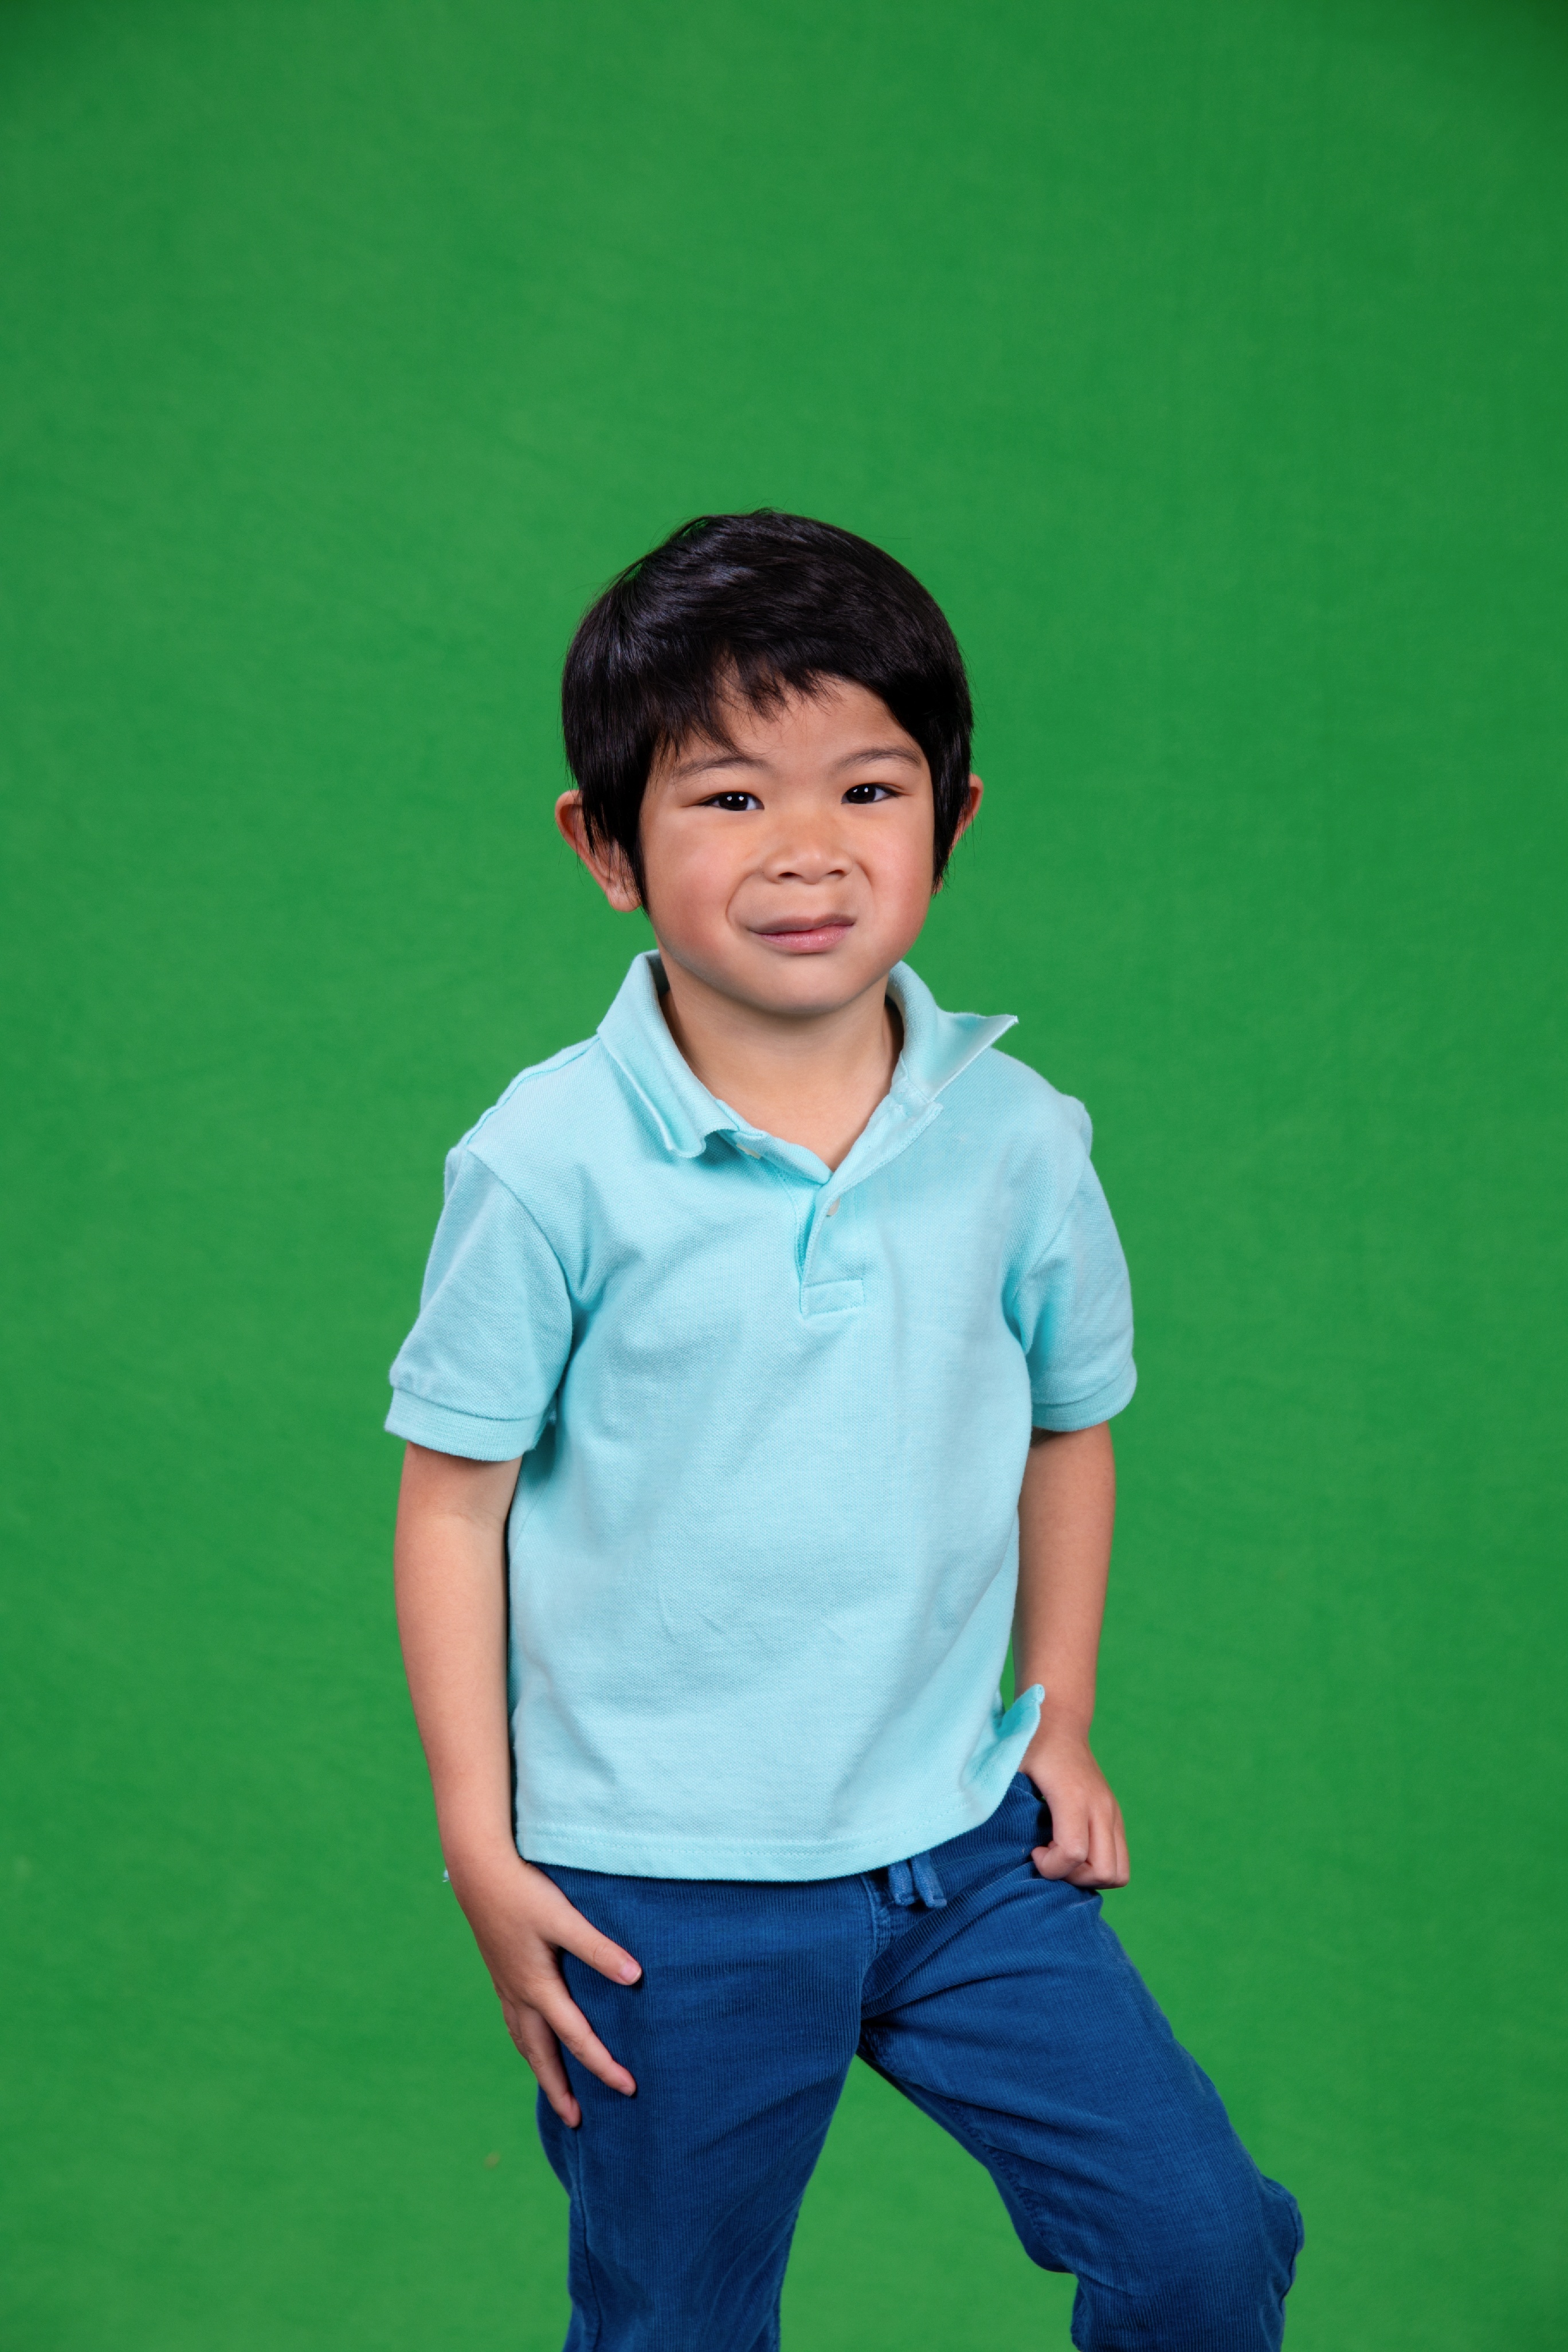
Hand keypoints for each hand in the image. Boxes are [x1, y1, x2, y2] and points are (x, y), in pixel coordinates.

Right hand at [449, 1848, 642, 2125]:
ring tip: (554, 2088)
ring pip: (524, 2040)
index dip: (604, 2065)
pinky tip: (530, 2037)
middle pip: (541, 2054)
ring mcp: (505, 1984)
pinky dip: (525, 2041)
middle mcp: (519, 1994)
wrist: (477, 1871)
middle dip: (560, 2089)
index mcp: (538, 1988)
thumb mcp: (564, 1918)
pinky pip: (514, 2020)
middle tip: (576, 2120)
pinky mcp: (500, 1970)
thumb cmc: (523, 1891)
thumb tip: (635, 1977)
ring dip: (540, 2067)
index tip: (628, 2088)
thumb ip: (598, 1949)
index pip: (577, 2038)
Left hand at [1021, 1722, 1128, 1887]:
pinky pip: (1119, 1861)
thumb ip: (1007, 1807)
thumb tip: (1000, 1847)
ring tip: (1062, 1857)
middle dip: (1073, 1878)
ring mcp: (1113, 1813)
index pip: (1073, 1853)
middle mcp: (1100, 1807)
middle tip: (1050, 1859)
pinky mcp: (1116, 1818)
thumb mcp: (1011, 1772)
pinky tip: (1072, 1848)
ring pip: (1118, 1873)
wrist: (1061, 1725)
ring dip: (1089, 1877)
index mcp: (1073, 1796)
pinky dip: (1097, 1867)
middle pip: (1104, 1871)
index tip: (1033, 1851)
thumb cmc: (1030, 1748)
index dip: (1050, 1866)